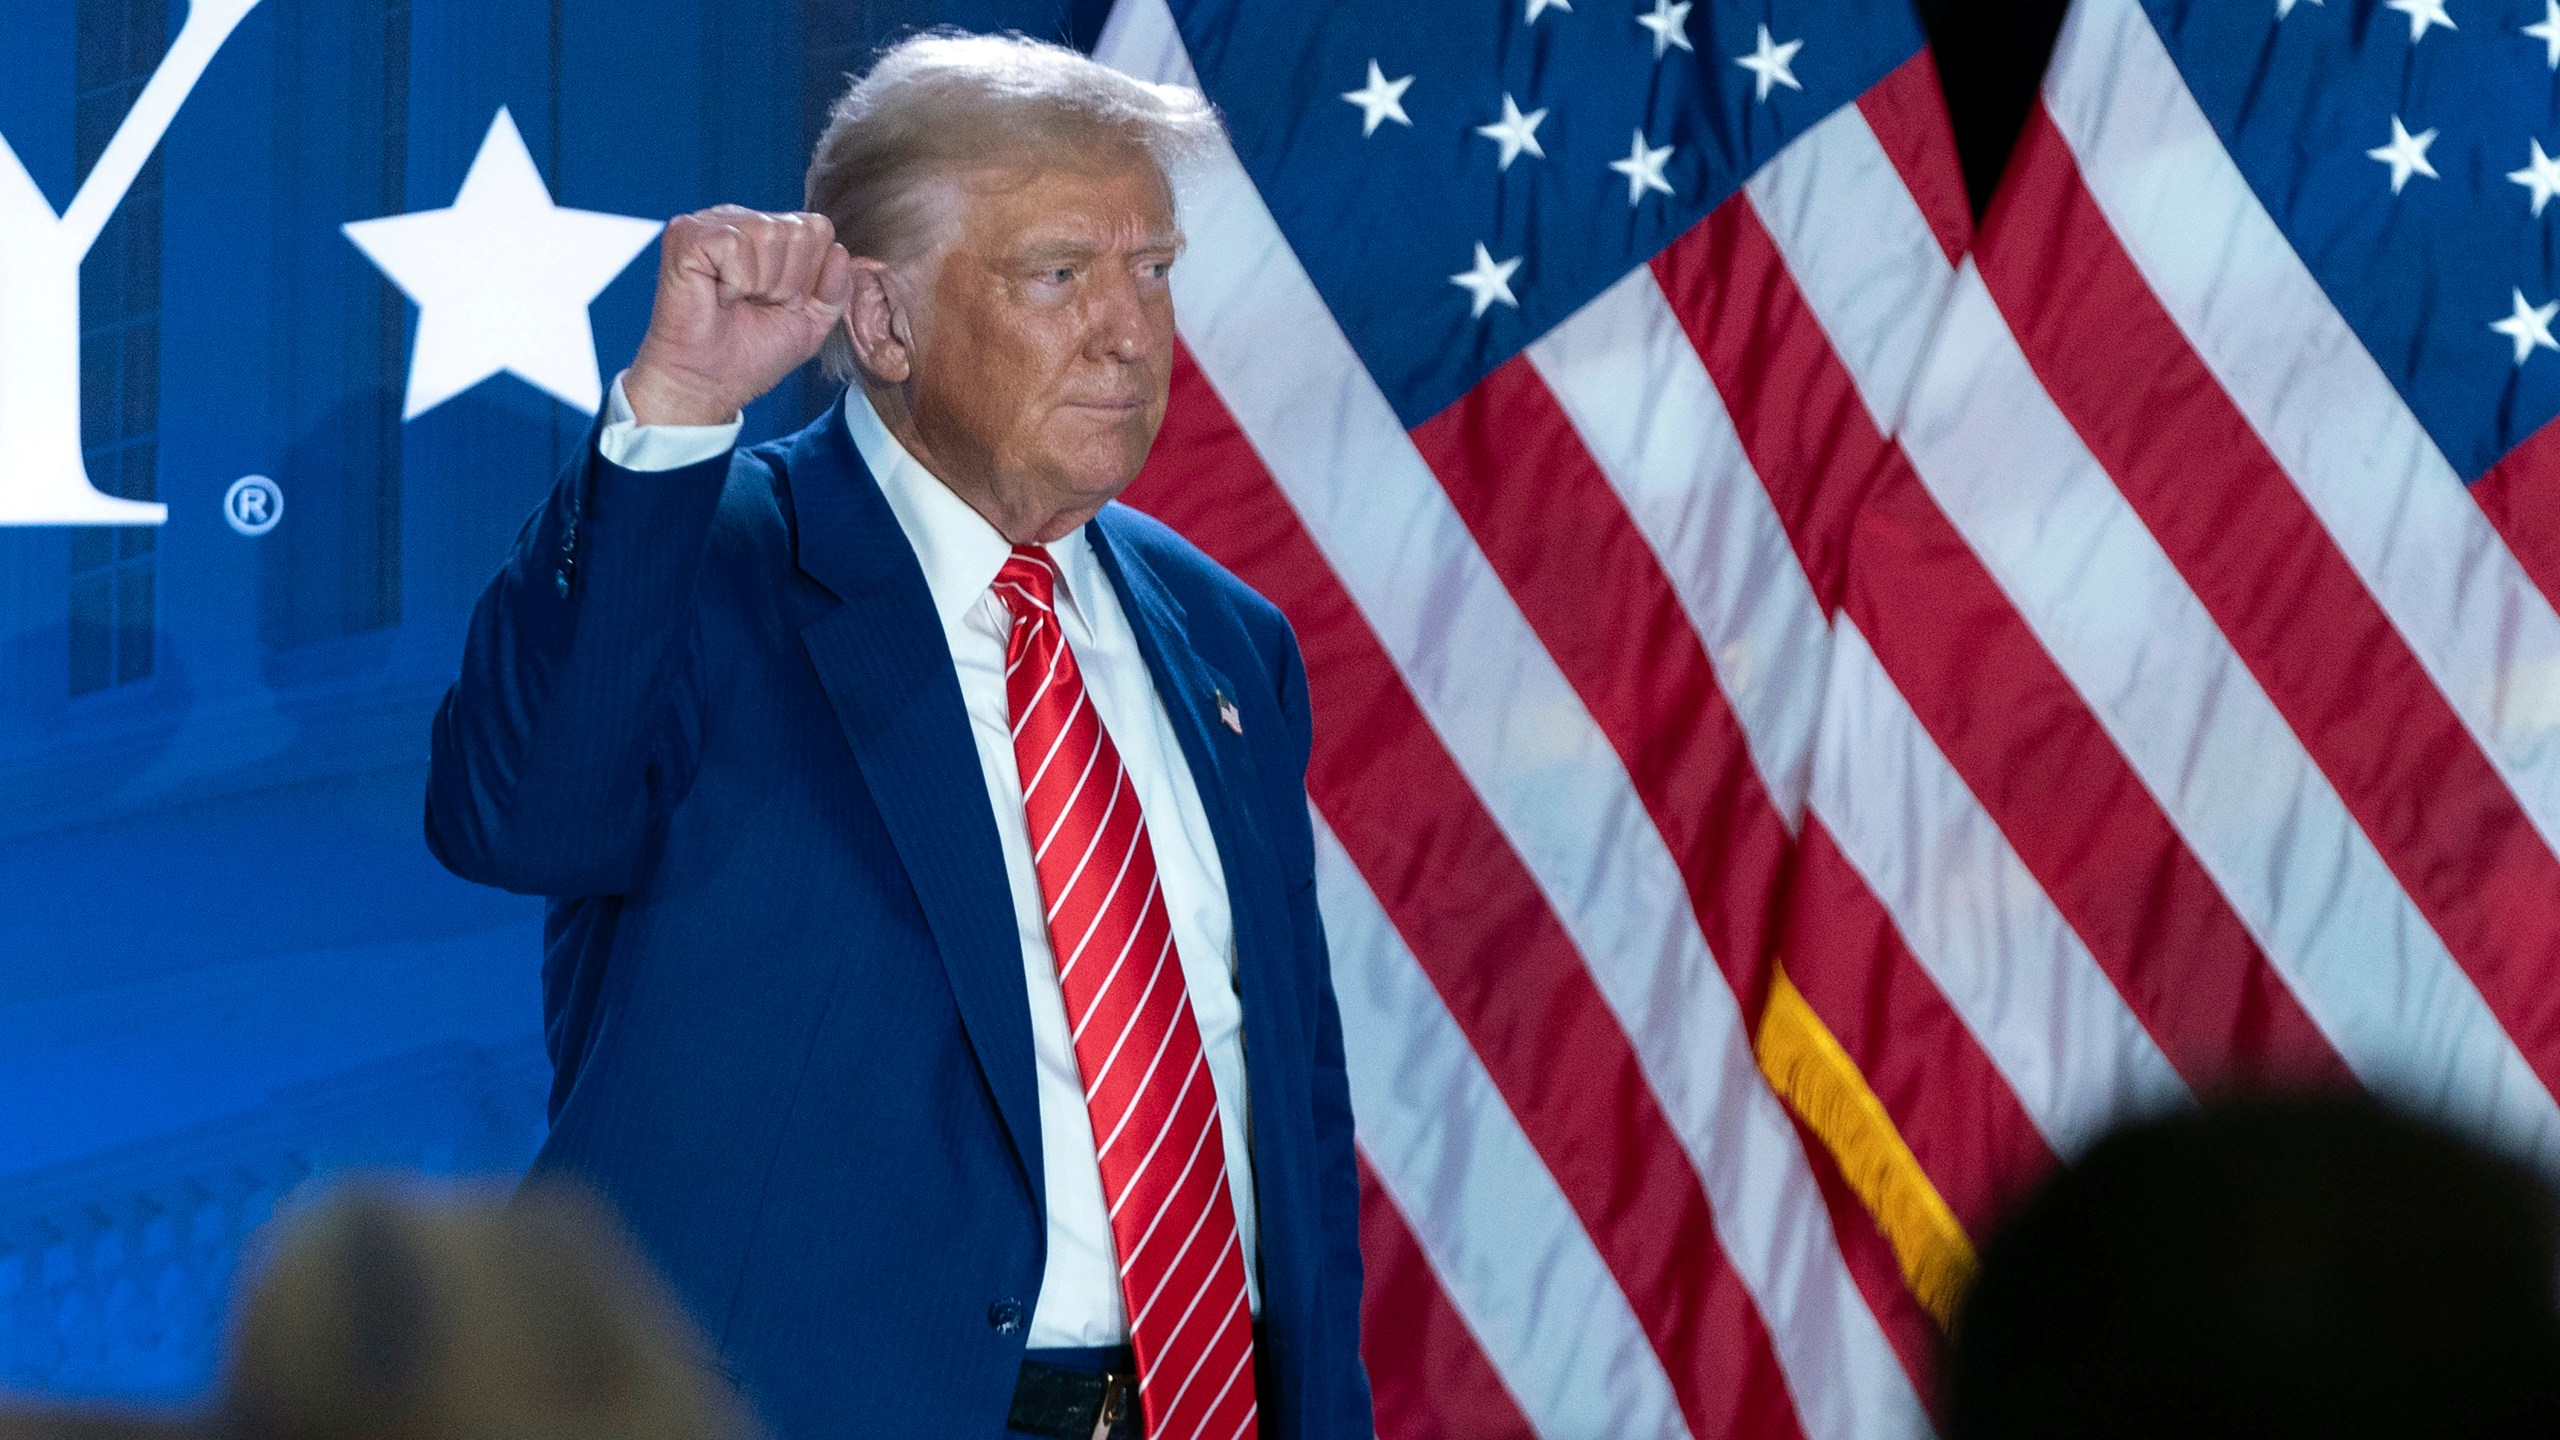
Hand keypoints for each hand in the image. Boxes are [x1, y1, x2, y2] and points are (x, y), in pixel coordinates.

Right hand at [624, 206, 854, 426]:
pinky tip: (718, 296)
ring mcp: (710, 223)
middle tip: (756, 304)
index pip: (818, 227)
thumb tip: (840, 251)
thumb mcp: (812, 323)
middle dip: (787, 282)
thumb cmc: (752, 353)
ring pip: (769, 234)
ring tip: (737, 301)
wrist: (709, 382)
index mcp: (769, 231)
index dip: (810, 275)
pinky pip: (735, 244)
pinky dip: (734, 283)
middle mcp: (740, 220)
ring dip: (761, 284)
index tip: (781, 302)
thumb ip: (837, 289)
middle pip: (799, 230)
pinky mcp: (685, 234)